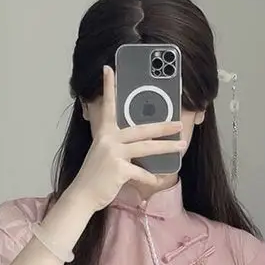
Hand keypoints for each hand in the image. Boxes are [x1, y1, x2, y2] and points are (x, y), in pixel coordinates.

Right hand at [69, 66, 185, 211]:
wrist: (83, 195)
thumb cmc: (94, 175)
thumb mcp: (101, 153)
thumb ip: (114, 143)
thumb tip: (134, 142)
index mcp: (104, 133)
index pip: (108, 106)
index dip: (109, 87)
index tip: (109, 69)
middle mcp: (109, 139)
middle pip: (141, 129)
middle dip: (162, 126)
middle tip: (178, 123)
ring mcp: (114, 154)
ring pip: (146, 148)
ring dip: (166, 147)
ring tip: (181, 145)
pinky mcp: (119, 170)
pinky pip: (141, 173)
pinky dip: (151, 178)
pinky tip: (158, 181)